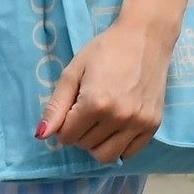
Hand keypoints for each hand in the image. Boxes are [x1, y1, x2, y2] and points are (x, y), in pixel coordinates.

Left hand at [37, 3, 175, 165]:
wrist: (146, 37)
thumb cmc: (106, 50)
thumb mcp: (73, 72)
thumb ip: (56, 106)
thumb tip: (40, 134)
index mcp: (96, 103)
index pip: (67, 137)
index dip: (64, 124)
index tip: (72, 107)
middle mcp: (119, 117)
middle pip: (85, 146)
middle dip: (79, 132)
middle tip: (86, 110)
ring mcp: (138, 123)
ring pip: (106, 156)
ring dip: (96, 143)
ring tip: (100, 122)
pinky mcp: (153, 125)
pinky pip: (129, 153)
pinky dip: (118, 146)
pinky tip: (116, 127)